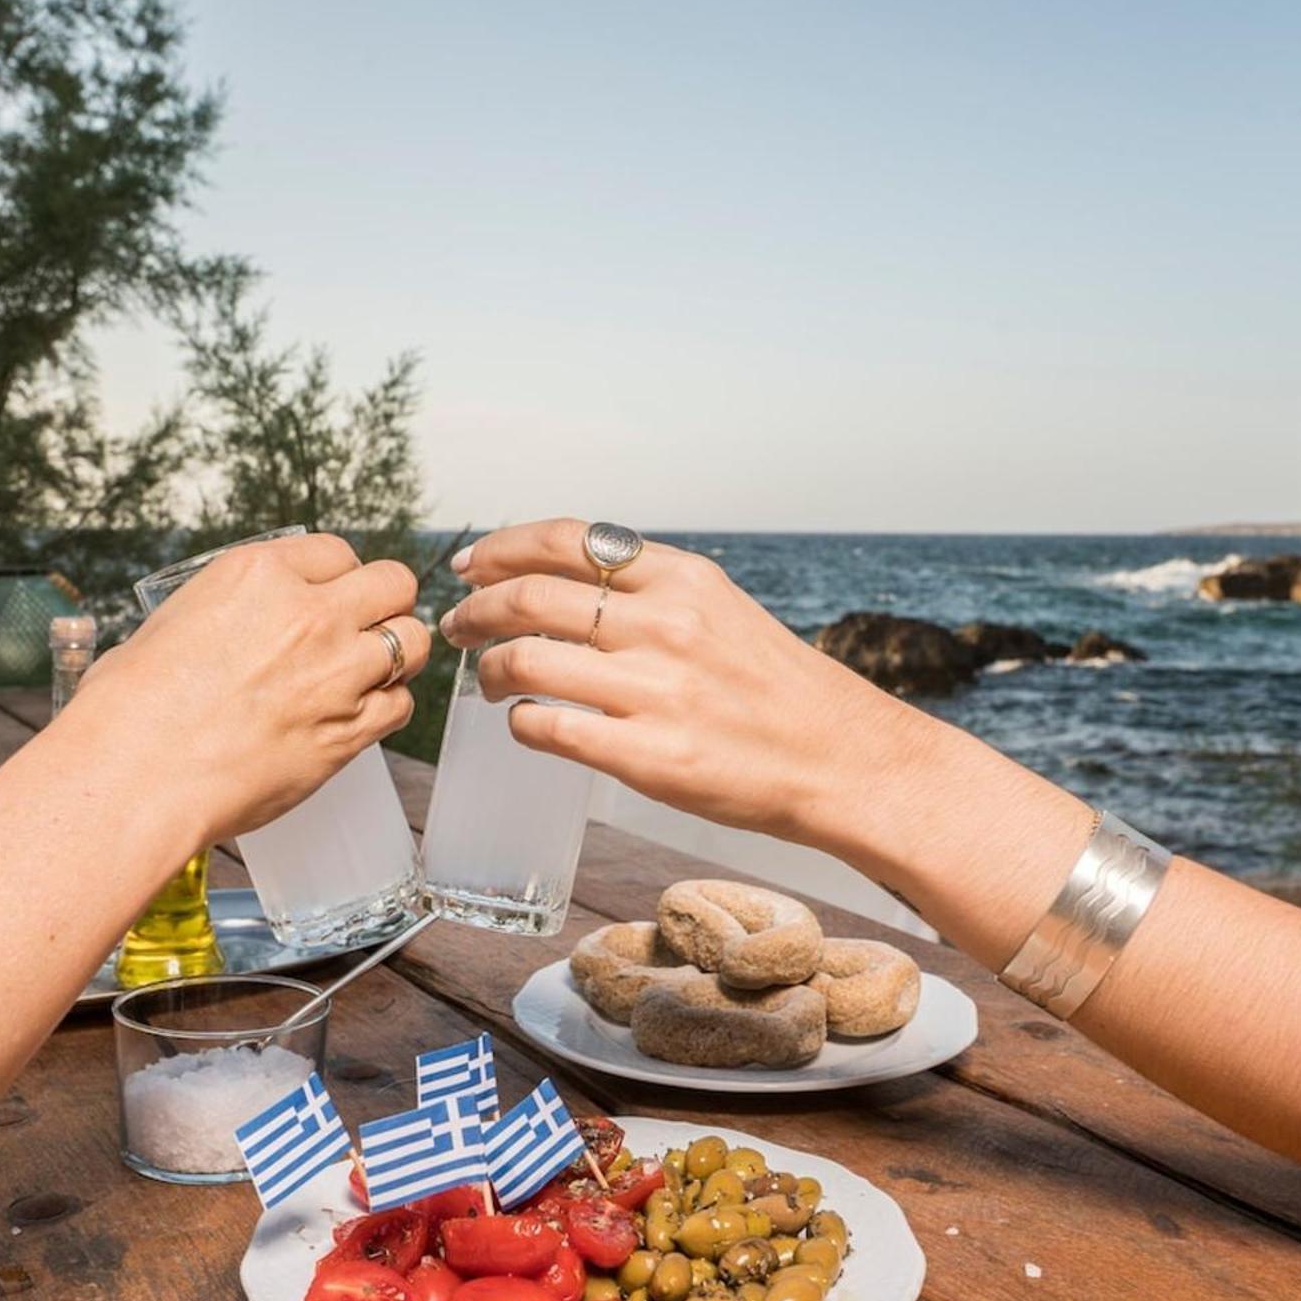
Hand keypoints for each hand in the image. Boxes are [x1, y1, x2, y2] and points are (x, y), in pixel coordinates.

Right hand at [67, 533, 429, 844]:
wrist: (136, 776)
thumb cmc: (131, 711)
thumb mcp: (170, 626)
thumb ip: (223, 614)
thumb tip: (229, 627)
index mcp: (258, 575)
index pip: (335, 552)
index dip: (339, 576)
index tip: (334, 595)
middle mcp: (308, 614)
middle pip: (393, 583)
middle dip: (385, 602)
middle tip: (366, 627)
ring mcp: (337, 671)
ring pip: (412, 641)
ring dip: (397, 654)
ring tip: (369, 672)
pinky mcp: (351, 728)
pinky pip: (402, 704)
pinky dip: (387, 708)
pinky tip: (358, 716)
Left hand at [439, 518, 911, 847]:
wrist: (844, 760)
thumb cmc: (778, 690)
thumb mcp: (723, 610)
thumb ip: (652, 591)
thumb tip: (564, 580)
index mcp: (683, 579)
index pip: (564, 540)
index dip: (500, 548)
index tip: (468, 567)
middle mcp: (667, 624)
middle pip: (529, 597)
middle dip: (474, 611)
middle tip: (456, 628)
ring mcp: (657, 692)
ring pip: (524, 661)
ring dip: (485, 669)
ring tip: (484, 681)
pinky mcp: (651, 758)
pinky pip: (548, 730)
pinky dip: (519, 723)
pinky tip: (523, 724)